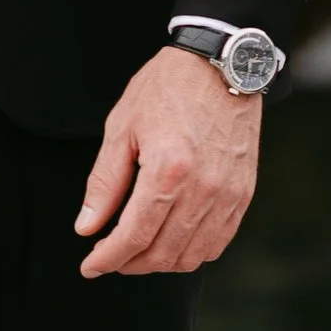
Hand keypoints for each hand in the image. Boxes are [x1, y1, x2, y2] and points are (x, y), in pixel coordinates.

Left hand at [76, 44, 259, 278]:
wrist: (219, 64)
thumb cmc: (166, 88)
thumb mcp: (121, 128)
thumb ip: (104, 184)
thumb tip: (87, 228)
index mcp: (168, 169)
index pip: (134, 235)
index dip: (108, 258)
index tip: (90, 266)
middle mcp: (203, 188)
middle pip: (162, 253)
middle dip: (130, 264)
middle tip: (109, 257)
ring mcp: (228, 194)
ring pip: (192, 255)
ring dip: (160, 263)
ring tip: (137, 252)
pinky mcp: (243, 193)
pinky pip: (218, 242)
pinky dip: (191, 252)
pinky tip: (171, 242)